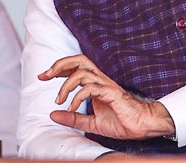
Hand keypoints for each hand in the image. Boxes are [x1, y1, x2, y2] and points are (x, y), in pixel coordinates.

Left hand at [39, 54, 174, 139]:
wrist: (143, 126)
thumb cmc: (121, 121)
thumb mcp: (92, 123)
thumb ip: (73, 119)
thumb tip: (52, 115)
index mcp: (95, 83)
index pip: (75, 67)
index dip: (58, 68)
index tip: (43, 76)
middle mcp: (100, 80)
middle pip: (78, 59)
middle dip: (59, 65)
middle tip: (45, 76)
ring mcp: (106, 85)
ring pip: (81, 73)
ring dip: (65, 85)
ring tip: (58, 101)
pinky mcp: (112, 93)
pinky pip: (90, 88)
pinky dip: (77, 97)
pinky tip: (72, 108)